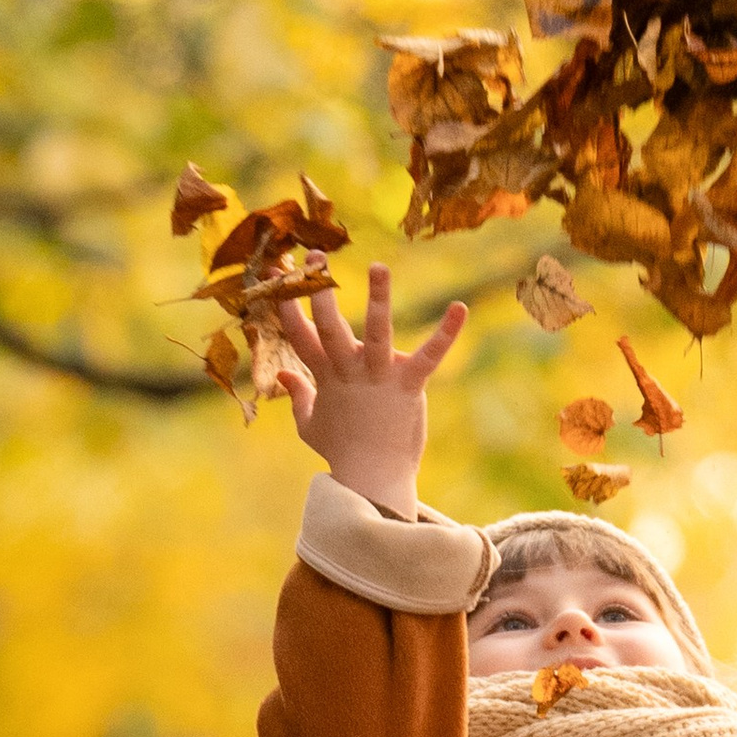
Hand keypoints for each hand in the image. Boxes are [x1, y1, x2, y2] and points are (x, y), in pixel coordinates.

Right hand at [273, 265, 468, 517]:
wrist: (373, 480)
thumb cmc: (342, 454)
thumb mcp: (310, 425)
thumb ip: (298, 395)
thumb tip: (283, 375)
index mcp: (325, 376)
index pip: (298, 333)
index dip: (284, 301)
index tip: (276, 270)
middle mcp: (349, 371)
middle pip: (329, 326)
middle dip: (319, 291)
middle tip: (316, 257)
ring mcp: (379, 377)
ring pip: (377, 332)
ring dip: (379, 299)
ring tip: (378, 267)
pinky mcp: (409, 385)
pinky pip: (429, 355)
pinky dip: (446, 332)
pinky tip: (460, 307)